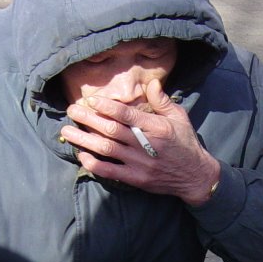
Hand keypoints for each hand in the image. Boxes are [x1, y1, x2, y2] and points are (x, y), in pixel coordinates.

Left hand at [59, 79, 220, 205]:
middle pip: (110, 129)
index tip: (90, 100)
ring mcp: (139, 163)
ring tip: (67, 132)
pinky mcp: (136, 179)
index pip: (125, 114)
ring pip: (105, 149)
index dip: (105, 106)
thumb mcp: (179, 118)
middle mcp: (145, 144)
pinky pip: (110, 171)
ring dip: (83, 140)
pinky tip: (81, 155)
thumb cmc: (186, 144)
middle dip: (88, 119)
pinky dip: (94, 164)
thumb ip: (163, 101)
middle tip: (71, 110)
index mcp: (156, 127)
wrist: (195, 176)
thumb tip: (151, 83)